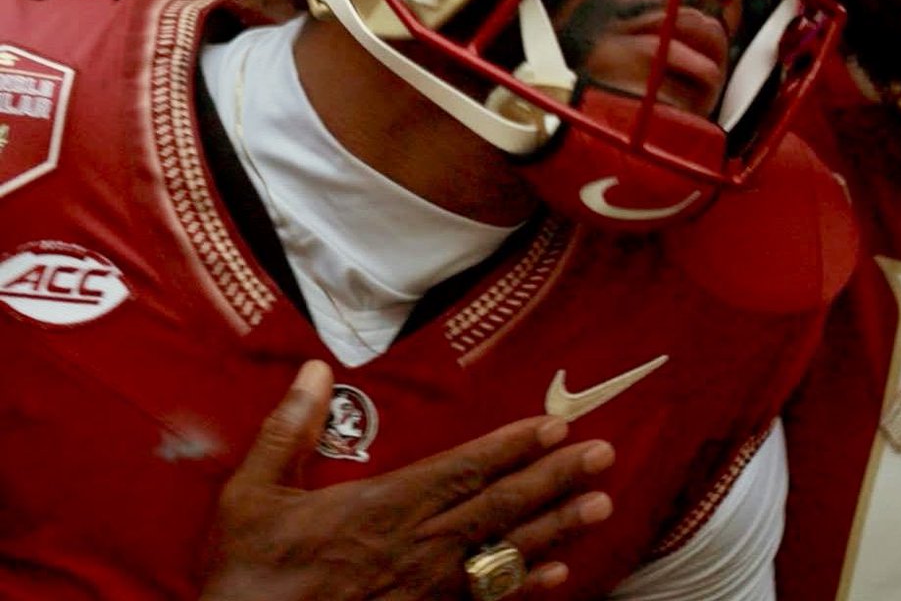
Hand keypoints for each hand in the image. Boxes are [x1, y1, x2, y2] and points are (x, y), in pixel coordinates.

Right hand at [199, 361, 614, 600]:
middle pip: (499, 508)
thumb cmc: (250, 576)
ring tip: (600, 505)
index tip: (553, 426)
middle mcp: (417, 549)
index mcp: (383, 509)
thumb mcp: (253, 496)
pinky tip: (558, 573)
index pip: (462, 471)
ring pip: (504, 554)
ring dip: (556, 527)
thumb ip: (288, 431)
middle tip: (603, 455)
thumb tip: (313, 369)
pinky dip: (525, 585)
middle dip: (554, 479)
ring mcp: (425, 591)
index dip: (511, 448)